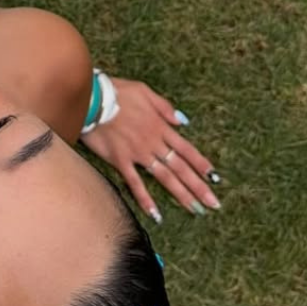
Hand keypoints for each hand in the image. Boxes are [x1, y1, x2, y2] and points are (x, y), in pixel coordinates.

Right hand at [79, 78, 221, 221]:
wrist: (92, 98)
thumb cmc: (116, 91)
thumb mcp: (145, 91)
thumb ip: (164, 107)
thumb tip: (182, 121)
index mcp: (160, 126)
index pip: (186, 149)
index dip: (201, 164)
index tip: (215, 178)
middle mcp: (153, 142)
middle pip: (180, 167)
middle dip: (199, 186)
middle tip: (214, 204)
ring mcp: (137, 153)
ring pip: (164, 177)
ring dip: (181, 194)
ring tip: (195, 210)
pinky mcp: (120, 160)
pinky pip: (135, 183)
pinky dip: (145, 199)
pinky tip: (155, 214)